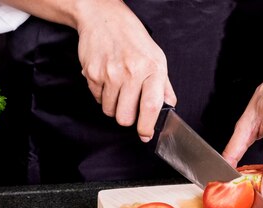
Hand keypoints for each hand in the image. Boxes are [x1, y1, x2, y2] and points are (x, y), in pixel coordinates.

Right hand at [75, 0, 176, 140]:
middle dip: (128, 117)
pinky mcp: (93, 74)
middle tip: (129, 105)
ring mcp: (111, 73)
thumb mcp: (157, 58)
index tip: (145, 134)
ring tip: (118, 89)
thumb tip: (169, 107)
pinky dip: (102, 95)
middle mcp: (132, 72)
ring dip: (114, 106)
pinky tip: (107, 80)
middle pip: (126, 117)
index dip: (147, 126)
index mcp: (153, 69)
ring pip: (110, 111)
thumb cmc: (132, 38)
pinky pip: (97, 99)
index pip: (151, 107)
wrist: (103, 18)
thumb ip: (164, 86)